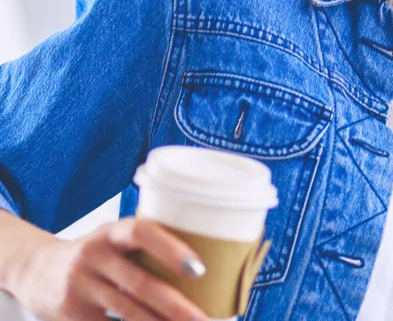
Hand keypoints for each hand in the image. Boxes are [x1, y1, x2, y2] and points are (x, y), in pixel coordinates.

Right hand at [11, 217, 207, 320]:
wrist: (36, 270)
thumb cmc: (96, 253)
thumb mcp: (114, 238)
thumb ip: (146, 246)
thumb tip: (201, 269)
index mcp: (111, 231)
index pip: (141, 232)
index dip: (171, 249)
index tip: (199, 269)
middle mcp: (92, 255)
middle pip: (139, 283)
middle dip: (175, 305)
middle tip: (204, 318)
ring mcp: (78, 286)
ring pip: (126, 312)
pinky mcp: (70, 314)